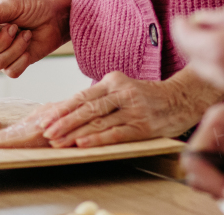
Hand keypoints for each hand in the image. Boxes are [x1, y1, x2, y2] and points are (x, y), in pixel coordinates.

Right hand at [0, 0, 71, 77]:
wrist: (55, 19)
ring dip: (15, 47)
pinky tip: (28, 46)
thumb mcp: (13, 4)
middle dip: (0, 41)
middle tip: (14, 27)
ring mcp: (1, 55)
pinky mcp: (15, 65)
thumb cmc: (33, 8)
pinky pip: (11, 71)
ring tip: (25, 34)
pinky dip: (22, 59)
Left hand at [40, 69, 223, 147]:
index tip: (43, 120)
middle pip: (87, 107)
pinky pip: (116, 132)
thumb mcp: (120, 90)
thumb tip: (62, 110)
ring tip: (58, 141)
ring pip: (99, 120)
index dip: (61, 108)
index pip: (81, 96)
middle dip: (63, 121)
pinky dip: (98, 138)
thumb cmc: (145, 97)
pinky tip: (83, 144)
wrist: (180, 99)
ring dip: (75, 132)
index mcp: (113, 81)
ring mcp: (133, 108)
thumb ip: (96, 99)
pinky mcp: (143, 124)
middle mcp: (122, 92)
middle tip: (46, 132)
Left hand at [172, 0, 223, 105]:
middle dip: (196, 45)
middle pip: (198, 61)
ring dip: (216, 60)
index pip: (185, 39)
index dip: (181, 26)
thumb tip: (201, 20)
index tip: (183, 20)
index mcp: (220, 49)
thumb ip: (220, 17)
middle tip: (202, 31)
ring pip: (218, 77)